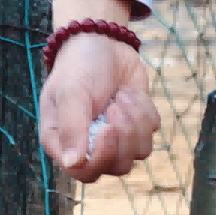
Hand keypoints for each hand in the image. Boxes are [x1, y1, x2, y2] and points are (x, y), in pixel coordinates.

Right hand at [38, 0, 158, 181]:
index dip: (102, 157)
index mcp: (63, 143)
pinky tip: (128, 92)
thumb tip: (74, 164)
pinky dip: (145, 110)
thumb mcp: (72, 92)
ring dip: (135, 121)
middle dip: (124, 135)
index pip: (83, 172)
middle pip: (117, 167)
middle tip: (114, 104)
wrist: (103, 42)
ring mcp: (116, 138)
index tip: (108, 128)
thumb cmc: (79, 66)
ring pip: (139, 153)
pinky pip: (152, 132)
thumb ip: (71, 127)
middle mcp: (89, 146)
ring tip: (120, 96)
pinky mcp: (138, 126)